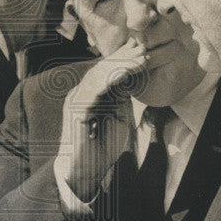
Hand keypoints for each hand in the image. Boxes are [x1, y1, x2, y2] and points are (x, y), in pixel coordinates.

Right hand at [59, 39, 146, 201]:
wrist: (83, 172)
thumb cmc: (100, 149)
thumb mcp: (118, 119)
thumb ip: (122, 101)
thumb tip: (131, 82)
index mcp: (89, 95)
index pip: (106, 71)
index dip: (124, 60)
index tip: (142, 51)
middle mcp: (80, 93)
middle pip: (102, 68)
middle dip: (124, 58)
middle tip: (143, 49)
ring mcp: (76, 100)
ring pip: (98, 75)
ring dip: (120, 65)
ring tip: (139, 59)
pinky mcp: (76, 110)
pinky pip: (93, 90)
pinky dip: (109, 80)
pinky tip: (124, 74)